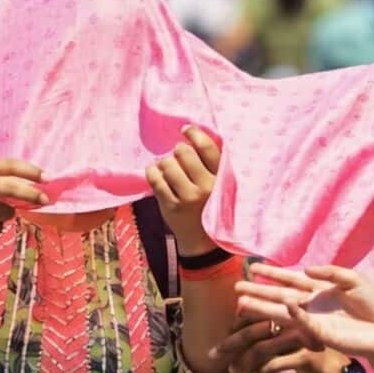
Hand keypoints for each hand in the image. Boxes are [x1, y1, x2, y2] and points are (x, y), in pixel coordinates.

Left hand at [147, 126, 219, 254]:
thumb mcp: (219, 185)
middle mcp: (206, 187)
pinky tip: (155, 173)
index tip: (186, 130)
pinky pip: (155, 179)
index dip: (194, 134)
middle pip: (183, 153)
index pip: (208, 147)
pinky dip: (152, 172)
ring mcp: (188, 198)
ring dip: (164, 163)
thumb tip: (192, 132)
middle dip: (177, 151)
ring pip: (167, 164)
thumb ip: (211, 164)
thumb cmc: (210, 205)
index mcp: (221, 179)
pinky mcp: (171, 206)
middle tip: (177, 157)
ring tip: (167, 168)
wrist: (203, 242)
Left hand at [209, 319, 347, 372]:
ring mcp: (299, 339)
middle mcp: (292, 322)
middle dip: (230, 343)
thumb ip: (267, 336)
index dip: (236, 326)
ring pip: (261, 348)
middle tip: (213, 354)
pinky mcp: (304, 357)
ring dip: (243, 361)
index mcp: (286, 313)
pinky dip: (260, 370)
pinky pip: (275, 364)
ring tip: (232, 370)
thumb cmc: (308, 353)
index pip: (255, 315)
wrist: (336, 371)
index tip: (223, 338)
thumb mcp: (287, 341)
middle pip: (253, 330)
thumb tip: (238, 337)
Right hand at [235, 263, 373, 367]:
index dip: (272, 273)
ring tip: (242, 303)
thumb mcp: (355, 280)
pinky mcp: (320, 333)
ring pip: (283, 312)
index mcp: (319, 289)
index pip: (290, 279)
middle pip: (279, 296)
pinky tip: (284, 306)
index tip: (253, 267)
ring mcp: (313, 319)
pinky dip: (295, 315)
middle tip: (237, 287)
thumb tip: (305, 269)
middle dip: (258, 292)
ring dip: (264, 308)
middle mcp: (311, 304)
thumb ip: (331, 272)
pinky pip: (303, 322)